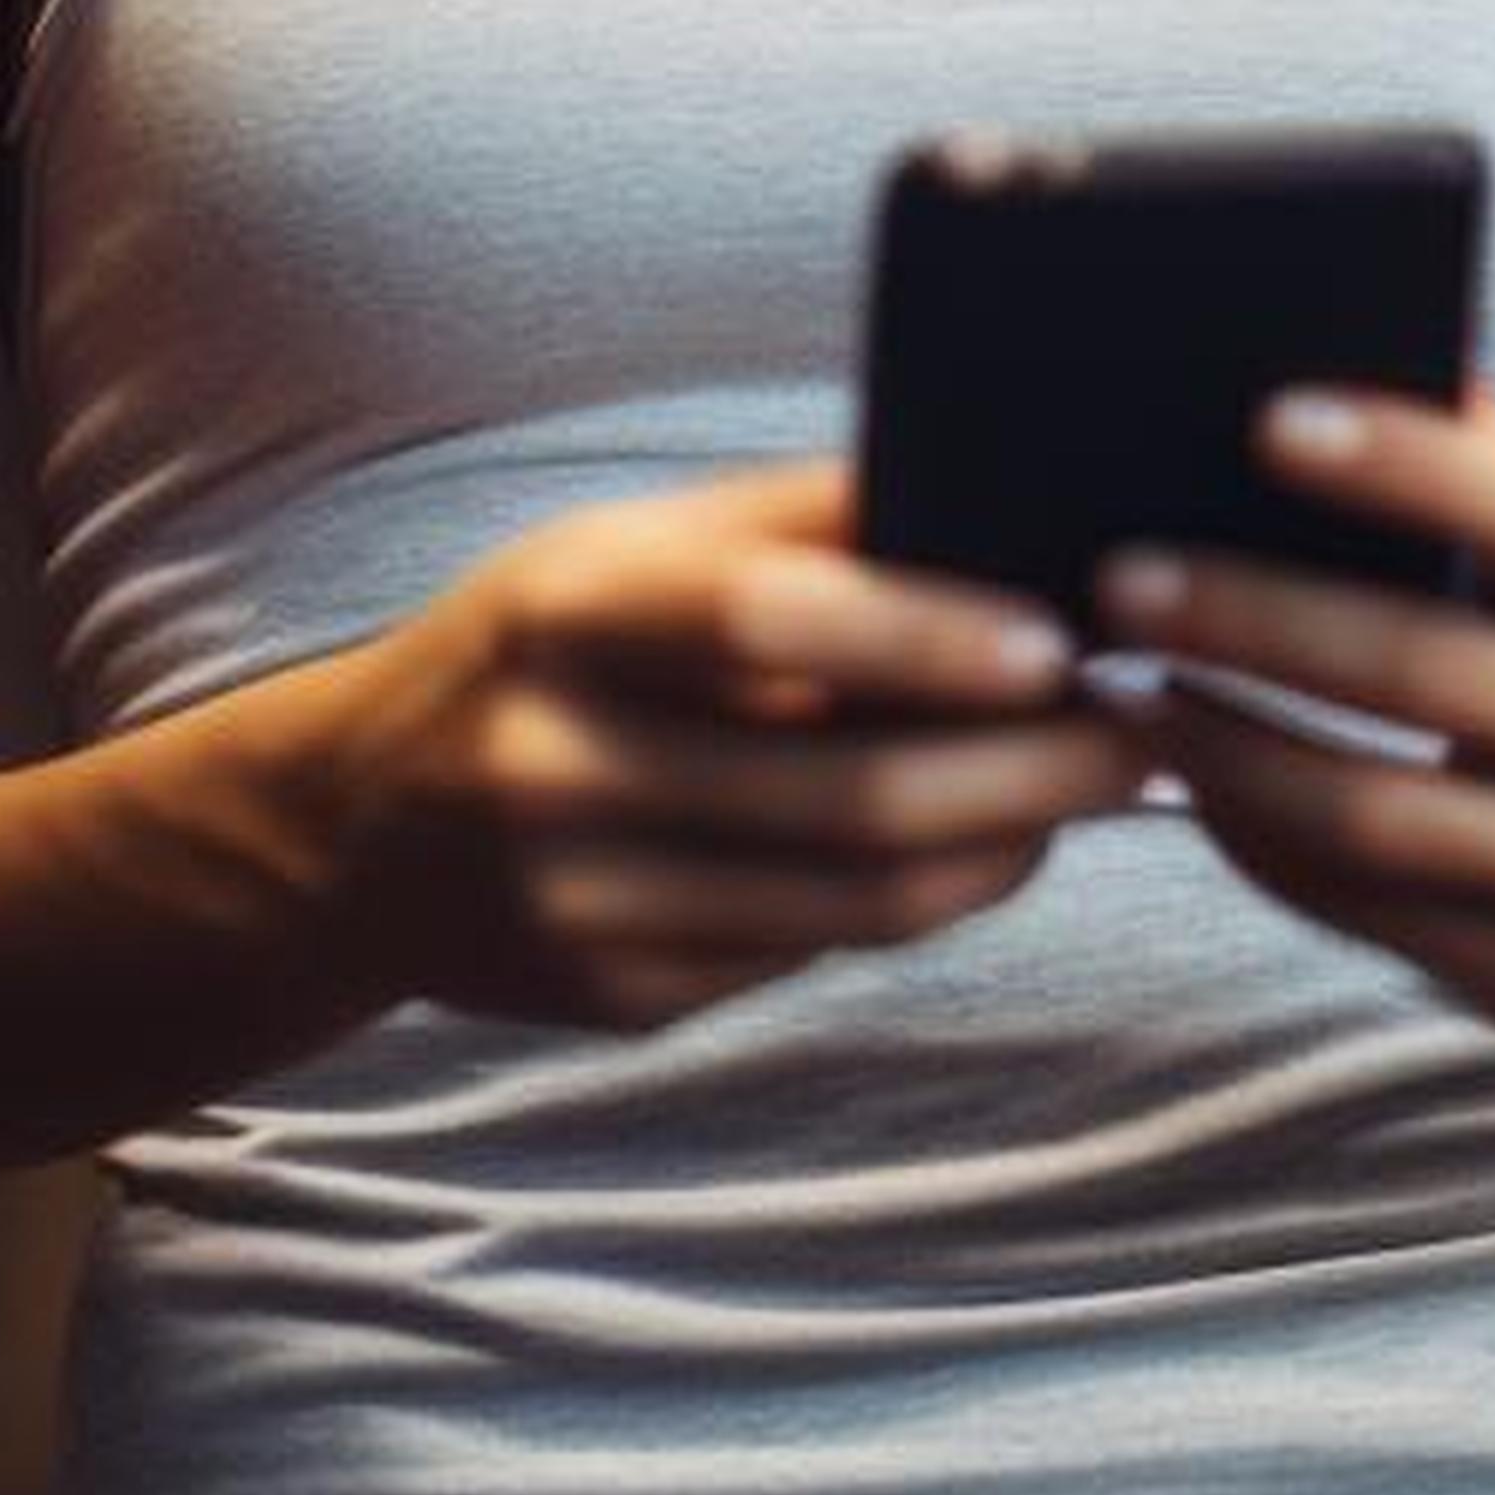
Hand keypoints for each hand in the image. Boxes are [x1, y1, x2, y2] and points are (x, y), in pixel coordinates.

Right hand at [325, 462, 1147, 1033]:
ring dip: (1006, 847)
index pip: (763, 621)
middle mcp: (554, 765)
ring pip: (854, 904)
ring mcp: (576, 904)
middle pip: (848, 795)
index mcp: (565, 614)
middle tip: (1144, 728)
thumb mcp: (632, 546)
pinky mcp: (611, 999)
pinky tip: (978, 850)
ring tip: (1091, 786)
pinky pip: (810, 958)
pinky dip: (919, 905)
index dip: (926, 637)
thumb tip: (1013, 494)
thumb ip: (806, 519)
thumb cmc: (548, 646)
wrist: (350, 828)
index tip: (1061, 642)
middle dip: (1032, 769)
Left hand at [1101, 389, 1494, 1061]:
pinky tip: (1200, 793)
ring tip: (1128, 690)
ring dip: (1232, 754)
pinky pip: (1392, 923)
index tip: (1266, 419)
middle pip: (1435, 674)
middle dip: (1258, 621)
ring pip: (1390, 822)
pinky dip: (1274, 853)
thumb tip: (1367, 344)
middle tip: (1121, 578)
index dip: (1408, 465)